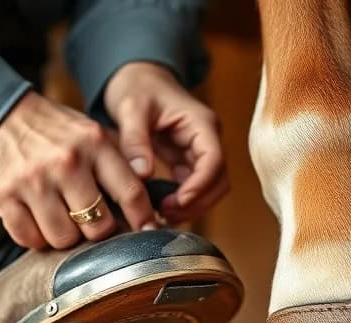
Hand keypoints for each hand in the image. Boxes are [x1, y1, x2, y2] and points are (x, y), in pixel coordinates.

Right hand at [0, 91, 155, 249]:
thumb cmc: (48, 129)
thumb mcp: (88, 131)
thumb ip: (116, 161)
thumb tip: (146, 203)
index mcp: (94, 143)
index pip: (131, 192)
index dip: (143, 218)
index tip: (146, 229)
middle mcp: (67, 162)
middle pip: (98, 226)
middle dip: (96, 230)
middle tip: (88, 221)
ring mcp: (34, 181)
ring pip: (64, 239)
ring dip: (64, 236)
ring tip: (59, 218)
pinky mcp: (5, 196)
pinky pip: (29, 239)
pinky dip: (35, 237)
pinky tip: (35, 220)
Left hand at [103, 62, 228, 223]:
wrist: (136, 77)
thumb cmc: (136, 86)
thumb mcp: (131, 108)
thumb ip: (135, 140)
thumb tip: (142, 174)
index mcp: (201, 123)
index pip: (214, 160)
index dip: (200, 186)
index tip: (177, 202)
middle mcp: (207, 138)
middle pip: (218, 180)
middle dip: (197, 202)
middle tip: (164, 215)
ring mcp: (199, 150)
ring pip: (209, 188)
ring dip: (191, 206)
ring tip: (160, 216)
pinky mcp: (187, 160)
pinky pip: (192, 186)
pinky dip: (180, 201)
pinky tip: (158, 208)